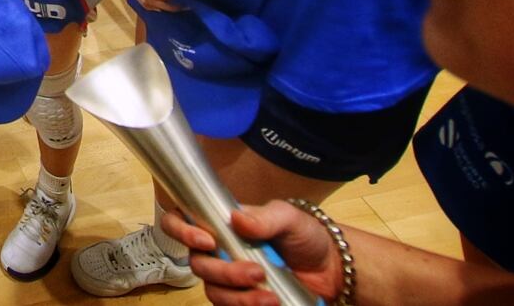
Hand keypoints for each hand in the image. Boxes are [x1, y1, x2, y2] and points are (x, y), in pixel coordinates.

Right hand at [162, 201, 347, 304]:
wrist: (332, 270)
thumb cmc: (307, 235)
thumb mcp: (290, 219)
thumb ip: (264, 217)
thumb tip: (237, 219)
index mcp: (223, 226)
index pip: (180, 222)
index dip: (181, 231)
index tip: (206, 242)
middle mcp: (219, 253)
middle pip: (198, 265)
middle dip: (225, 273)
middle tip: (256, 273)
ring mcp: (229, 280)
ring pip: (214, 292)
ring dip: (240, 297)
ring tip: (270, 297)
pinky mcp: (242, 301)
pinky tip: (271, 303)